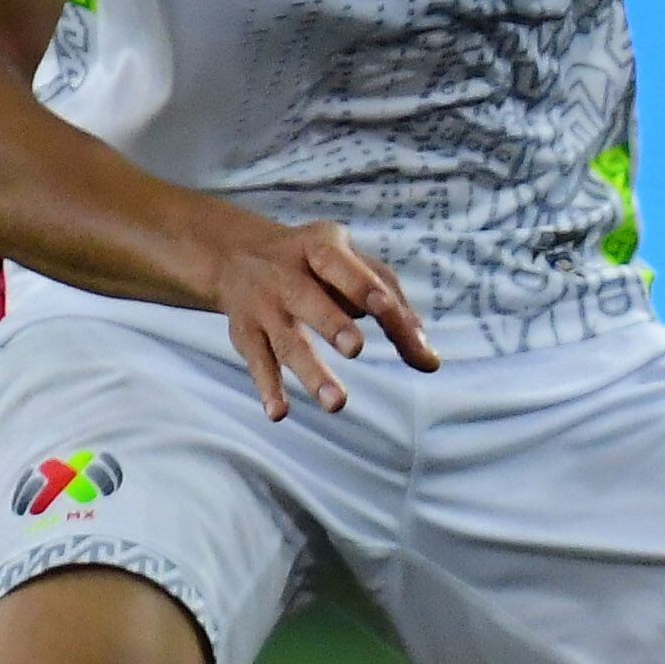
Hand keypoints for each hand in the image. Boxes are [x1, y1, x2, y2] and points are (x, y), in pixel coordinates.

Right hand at [205, 215, 437, 420]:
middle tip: (355, 349)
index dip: (363, 286)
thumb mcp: (352, 265)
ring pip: (287, 341)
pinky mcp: (246, 334)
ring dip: (311, 372)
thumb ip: (393, 305)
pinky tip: (280, 414)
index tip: (386, 309)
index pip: (344, 268)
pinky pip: (258, 363)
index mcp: (320, 250)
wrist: (236, 255)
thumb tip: (428, 359)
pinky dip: (267, 389)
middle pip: (310, 301)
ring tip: (337, 404)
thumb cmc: (318, 265)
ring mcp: (263, 307)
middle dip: (332, 324)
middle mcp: (286, 275)